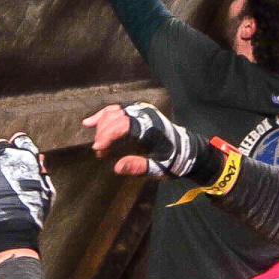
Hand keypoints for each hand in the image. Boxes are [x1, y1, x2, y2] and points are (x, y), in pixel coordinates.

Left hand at [0, 134, 54, 258]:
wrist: (10, 231)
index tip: (15, 154)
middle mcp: (6, 156)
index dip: (18, 146)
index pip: (21, 139)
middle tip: (1, 172)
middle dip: (0, 155)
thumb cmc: (32, 215)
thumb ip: (42, 173)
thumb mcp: (46, 193)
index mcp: (26, 158)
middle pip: (0, 145)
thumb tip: (40, 157)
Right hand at [103, 102, 222, 183]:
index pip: (124, 125)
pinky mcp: (140, 111)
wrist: (188, 150)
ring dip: (102, 124)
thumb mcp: (159, 169)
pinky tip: (90, 122)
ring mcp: (143, 111)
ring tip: (98, 143)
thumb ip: (138, 167)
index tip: (98, 148)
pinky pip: (119, 110)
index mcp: (151, 128)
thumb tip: (117, 167)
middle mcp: (146, 115)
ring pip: (115, 111)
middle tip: (99, 152)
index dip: (108, 135)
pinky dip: (104, 115)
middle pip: (117, 116)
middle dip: (103, 133)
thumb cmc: (174, 161)